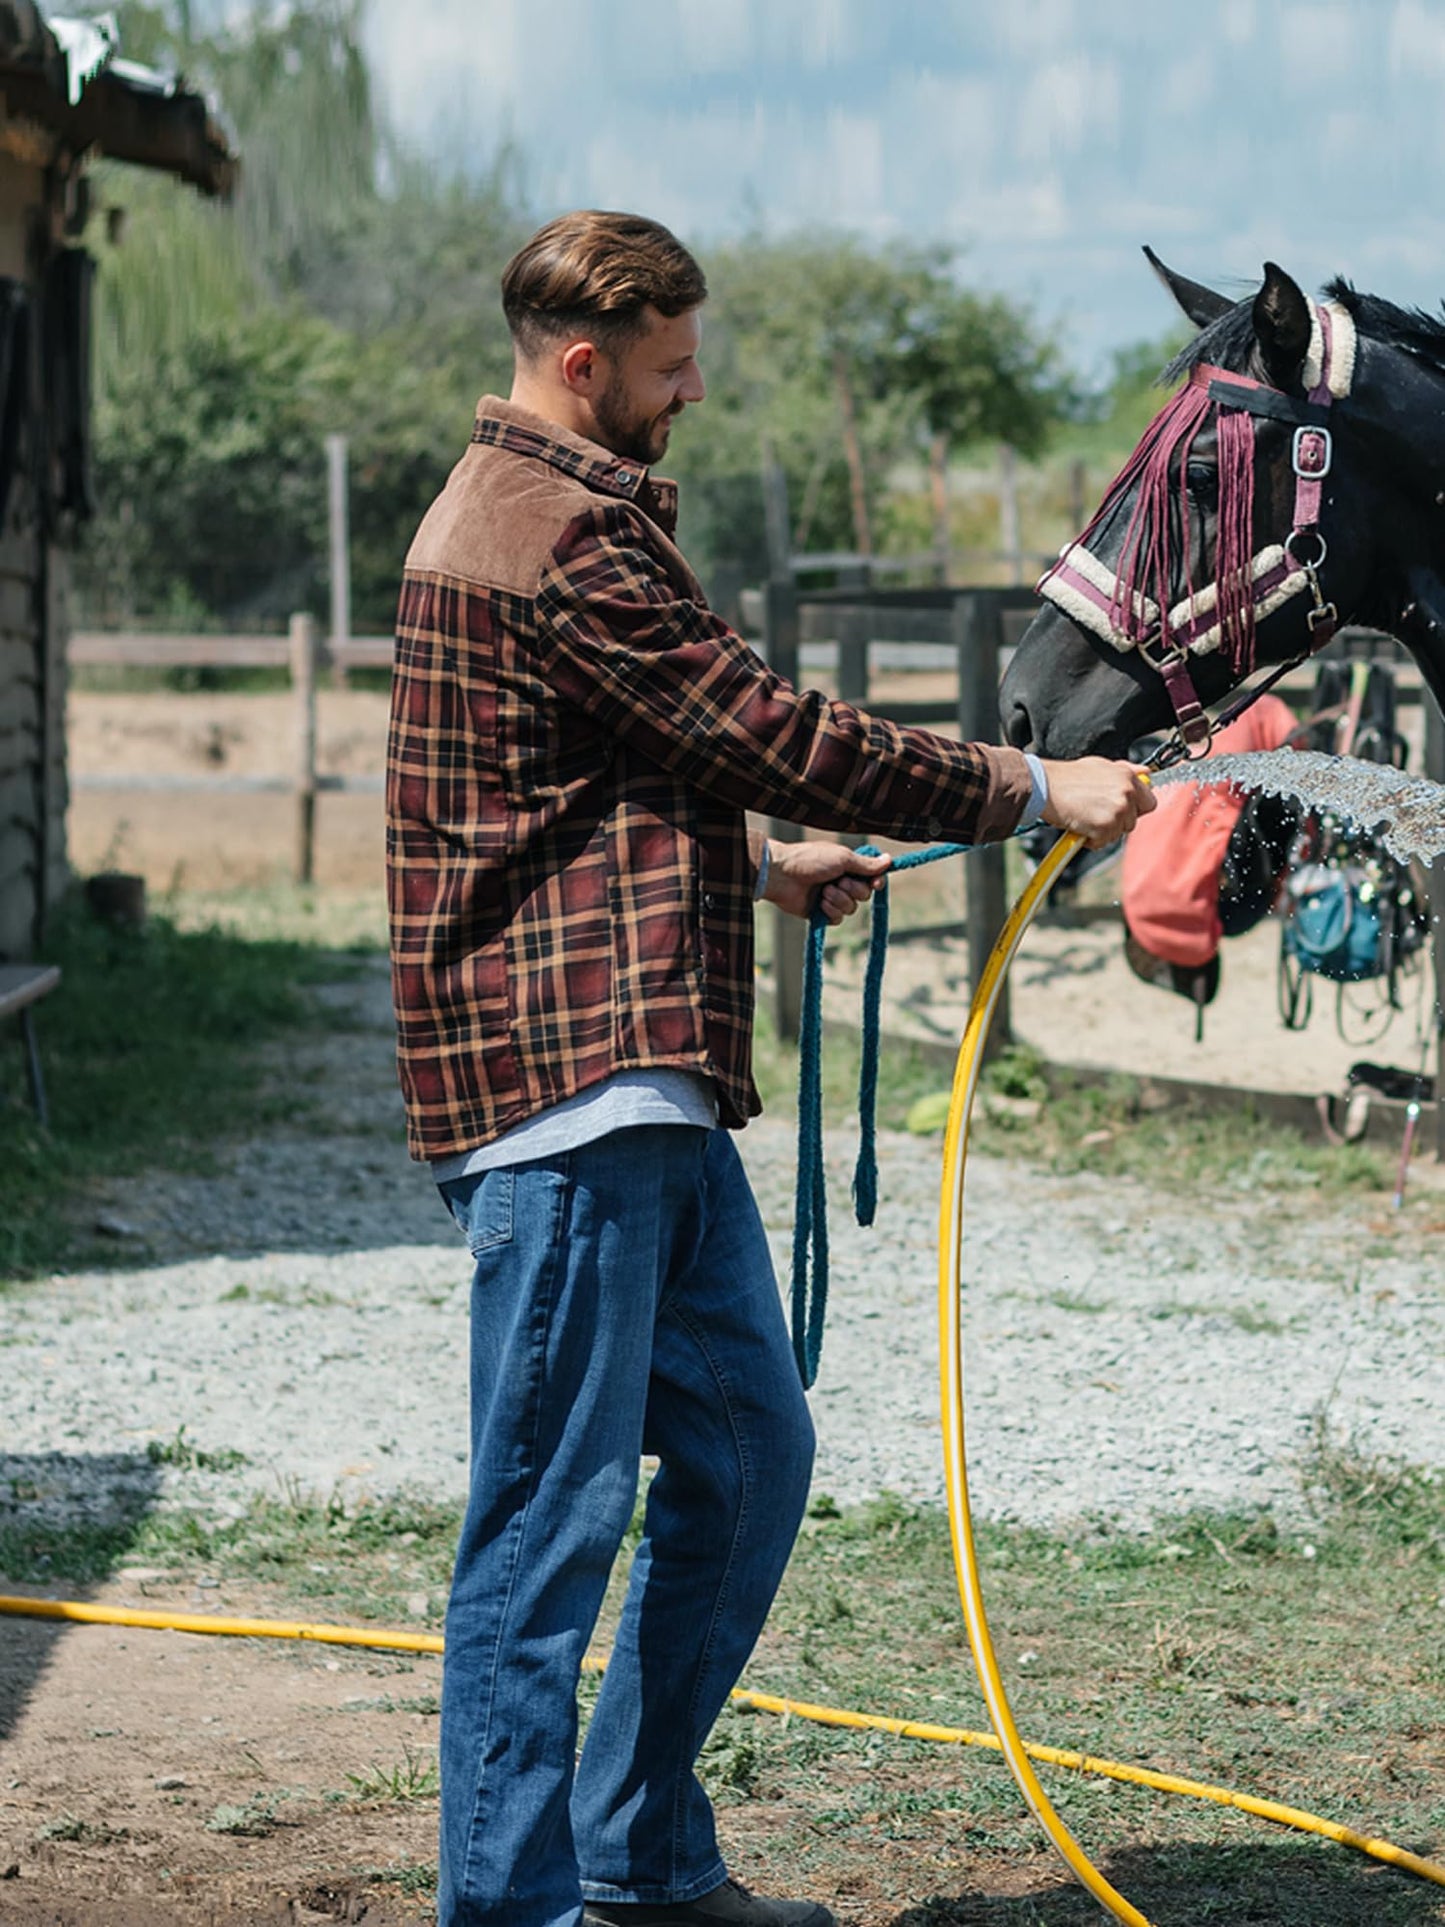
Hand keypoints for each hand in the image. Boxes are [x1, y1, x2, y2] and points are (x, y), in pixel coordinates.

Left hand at [762, 840, 891, 924]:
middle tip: (838, 881)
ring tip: (824, 891)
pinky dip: (831, 911)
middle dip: (853, 890)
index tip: (876, 883)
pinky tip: (820, 903)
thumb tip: (889, 860)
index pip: (871, 878)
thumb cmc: (810, 860)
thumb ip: (866, 864)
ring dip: (840, 899)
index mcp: (847, 866)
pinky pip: (838, 919)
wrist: (782, 875)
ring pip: (852, 908)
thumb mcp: (842, 858)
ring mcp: (831, 898)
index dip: (876, 882)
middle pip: (864, 895)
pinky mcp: (821, 913)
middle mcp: (841, 882)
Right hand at [1040, 758, 1155, 849]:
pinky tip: (1079, 825)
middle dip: (1116, 822)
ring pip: (1118, 833)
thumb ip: (1126, 770)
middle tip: (1095, 813)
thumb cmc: (1068, 777)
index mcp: (1127, 777)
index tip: (1119, 809)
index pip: (1150, 802)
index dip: (1135, 809)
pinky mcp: (1105, 826)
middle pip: (1132, 822)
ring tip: (1085, 817)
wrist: (1046, 787)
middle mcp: (1127, 793)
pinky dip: (1090, 839)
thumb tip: (1146, 772)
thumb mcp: (1100, 765)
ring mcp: (1117, 811)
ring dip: (1103, 831)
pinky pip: (1103, 841)